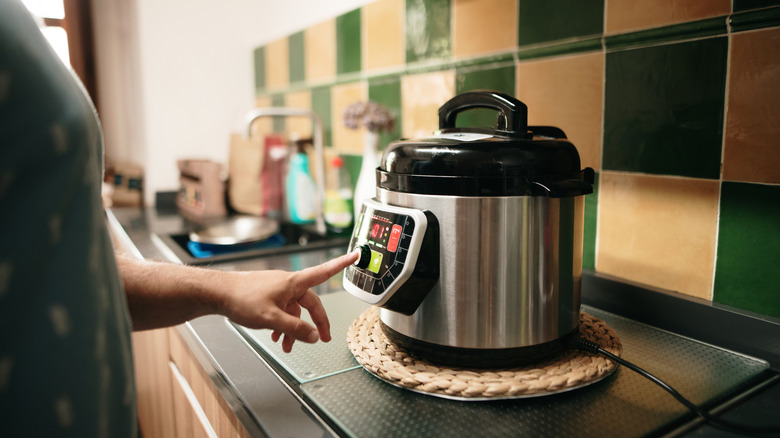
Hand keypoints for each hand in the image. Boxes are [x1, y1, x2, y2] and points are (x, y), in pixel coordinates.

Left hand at [221, 250, 358, 351]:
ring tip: (287, 346)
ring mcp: (277, 289)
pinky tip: (274, 336)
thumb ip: (294, 329)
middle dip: (316, 322)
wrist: (217, 293)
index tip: (356, 254)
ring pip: (293, 310)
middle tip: (323, 338)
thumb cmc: (242, 299)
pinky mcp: (267, 295)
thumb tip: (314, 336)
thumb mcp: (271, 318)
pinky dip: (282, 324)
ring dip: (293, 328)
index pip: (323, 272)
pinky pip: (282, 310)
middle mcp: (288, 284)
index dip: (341, 264)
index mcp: (293, 283)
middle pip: (310, 302)